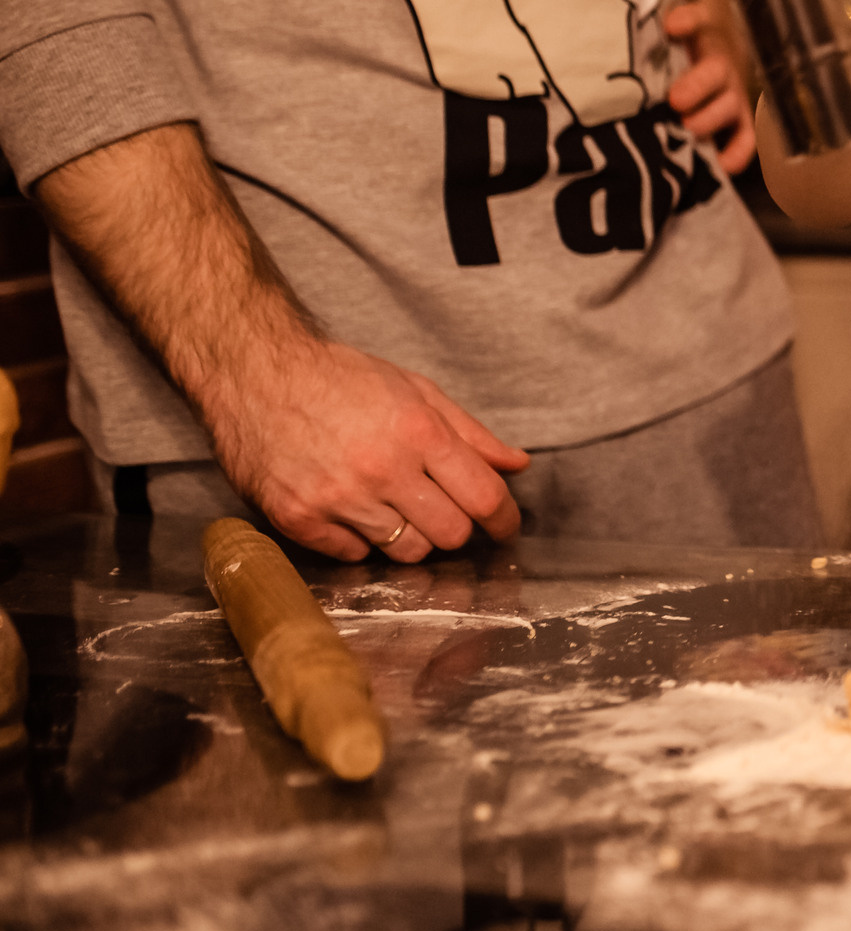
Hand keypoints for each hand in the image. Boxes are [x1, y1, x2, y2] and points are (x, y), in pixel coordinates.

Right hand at [204, 336, 529, 564]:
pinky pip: (353, 555)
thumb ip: (471, 433)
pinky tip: (351, 508)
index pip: (483, 497)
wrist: (254, 374)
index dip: (504, 519)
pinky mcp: (297, 519)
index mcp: (417, 432)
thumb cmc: (339, 379)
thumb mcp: (416, 391)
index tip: (505, 526)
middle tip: (442, 508)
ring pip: (405, 551)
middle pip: (450, 534)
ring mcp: (336, 498)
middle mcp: (380, 469)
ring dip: (410, 534)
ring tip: (392, 502)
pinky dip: (360, 539)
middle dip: (456, 526)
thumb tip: (516, 465)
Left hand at [665, 0, 756, 174]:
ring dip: (712, 117)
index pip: (699, 17)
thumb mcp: (658, 22)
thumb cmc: (669, 39)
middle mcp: (717, 59)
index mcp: (698, 31)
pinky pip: (746, 134)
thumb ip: (641, 15)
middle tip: (676, 100)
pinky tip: (724, 165)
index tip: (673, 26)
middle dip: (699, 84)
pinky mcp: (738, 117)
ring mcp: (731, 90)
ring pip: (730, 102)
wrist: (709, 51)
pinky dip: (738, 150)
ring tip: (690, 129)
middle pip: (716, 68)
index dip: (690, 20)